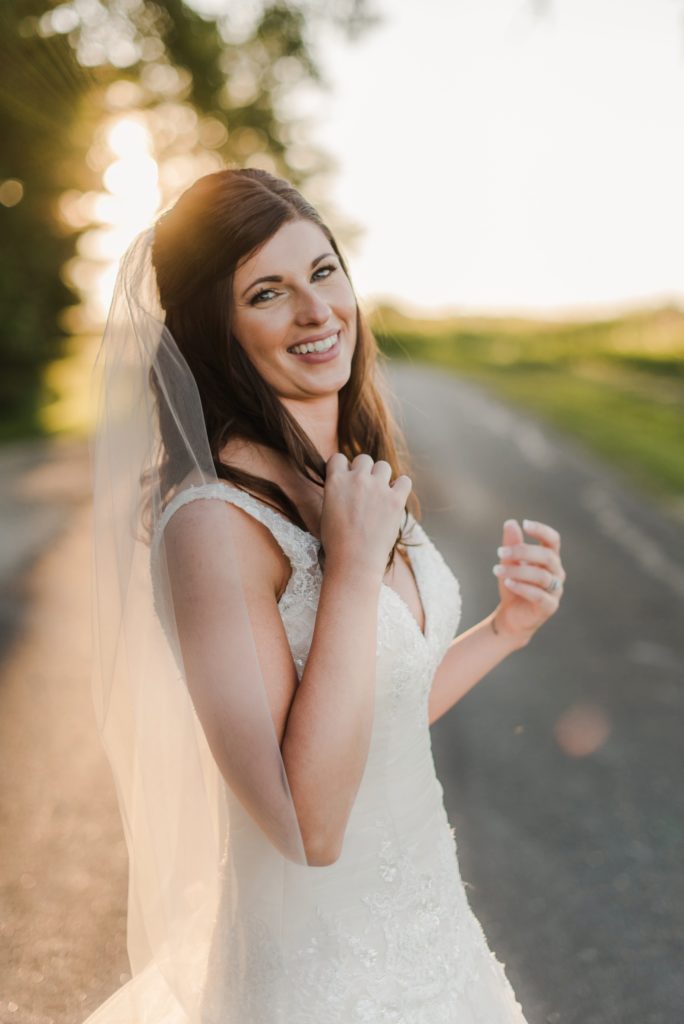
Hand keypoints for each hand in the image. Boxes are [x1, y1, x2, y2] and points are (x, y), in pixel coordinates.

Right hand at [320, 452, 411, 579]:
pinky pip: (404, 480)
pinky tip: (395, 498)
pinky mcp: (396, 500)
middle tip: (365, 489)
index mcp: (335, 481)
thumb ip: (336, 492)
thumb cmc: (337, 542)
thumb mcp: (327, 511)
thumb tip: (345, 485)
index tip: (347, 479)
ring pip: (383, 466)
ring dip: (382, 477)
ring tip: (380, 495)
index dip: (343, 468)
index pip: (338, 458)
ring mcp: (378, 488)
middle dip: (364, 471)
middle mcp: (357, 479)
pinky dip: (401, 487)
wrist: (354, 561)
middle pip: (364, 459)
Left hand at [491, 518, 564, 646]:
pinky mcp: (549, 606)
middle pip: (547, 556)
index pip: (553, 540)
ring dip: (517, 571)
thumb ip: (512, 544)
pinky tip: (507, 583)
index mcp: (550, 559)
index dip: (542, 530)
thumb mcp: (509, 563)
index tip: (525, 524)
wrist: (511, 616)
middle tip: (500, 552)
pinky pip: (539, 595)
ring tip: (497, 569)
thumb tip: (511, 522)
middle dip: (523, 551)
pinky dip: (522, 587)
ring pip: (541, 576)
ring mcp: (555, 590)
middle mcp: (557, 573)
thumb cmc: (514, 585)